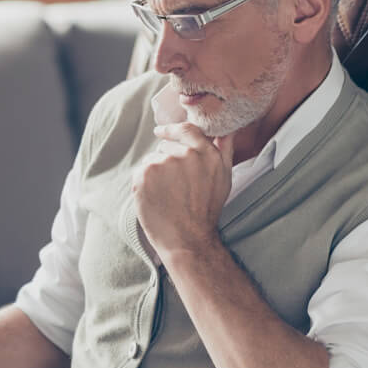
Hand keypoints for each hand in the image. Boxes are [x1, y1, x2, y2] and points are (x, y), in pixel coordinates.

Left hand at [134, 122, 233, 258]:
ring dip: (155, 172)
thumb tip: (228, 129)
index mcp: (206, 153)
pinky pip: (139, 171)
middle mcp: (185, 154)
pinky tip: (155, 197)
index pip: (185, 129)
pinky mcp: (144, 174)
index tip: (161, 131)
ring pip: (152, 159)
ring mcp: (163, 163)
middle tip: (175, 186)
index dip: (171, 130)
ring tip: (167, 194)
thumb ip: (224, 149)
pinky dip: (143, 182)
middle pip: (165, 146)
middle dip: (167, 161)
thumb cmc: (206, 210)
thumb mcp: (224, 177)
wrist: (188, 238)